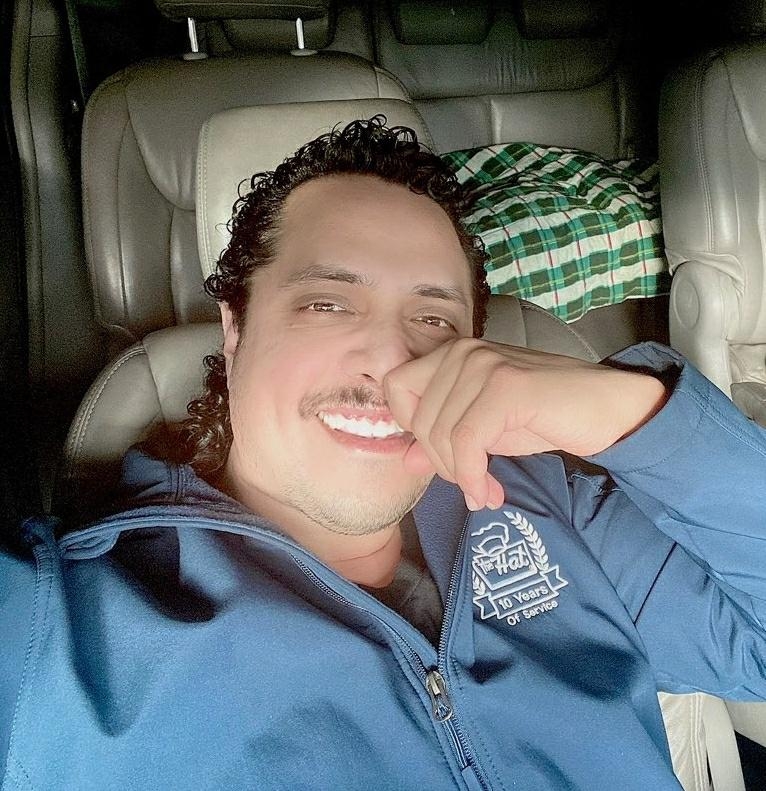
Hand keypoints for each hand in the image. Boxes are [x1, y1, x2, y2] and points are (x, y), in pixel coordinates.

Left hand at [383, 339, 667, 510]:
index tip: (440, 452)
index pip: (395, 387)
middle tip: (471, 484)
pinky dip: (473, 477)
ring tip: (485, 492)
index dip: (409, 426)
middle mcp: (463, 351)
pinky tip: (488, 493)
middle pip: (420, 420)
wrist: (604, 408)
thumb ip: (443, 439)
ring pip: (441, 434)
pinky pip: (467, 442)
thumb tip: (405, 461)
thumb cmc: (542, 416)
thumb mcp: (483, 432)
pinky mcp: (506, 386)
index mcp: (452, 354)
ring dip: (461, 476)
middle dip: (442, 463)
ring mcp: (484, 365)